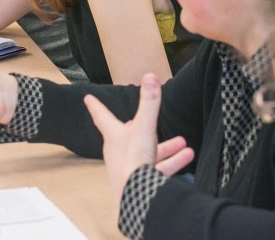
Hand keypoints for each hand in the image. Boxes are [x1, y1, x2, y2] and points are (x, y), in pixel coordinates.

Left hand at [84, 73, 195, 200]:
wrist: (136, 198)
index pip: (102, 116)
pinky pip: (157, 169)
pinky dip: (172, 163)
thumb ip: (149, 102)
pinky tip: (187, 158)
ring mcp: (129, 168)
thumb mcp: (144, 127)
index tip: (87, 98)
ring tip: (183, 143)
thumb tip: (150, 76)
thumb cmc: (133, 161)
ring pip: (148, 153)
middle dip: (143, 127)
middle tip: (147, 120)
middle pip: (130, 134)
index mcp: (114, 136)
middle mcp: (119, 151)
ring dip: (166, 148)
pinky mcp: (140, 182)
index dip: (96, 105)